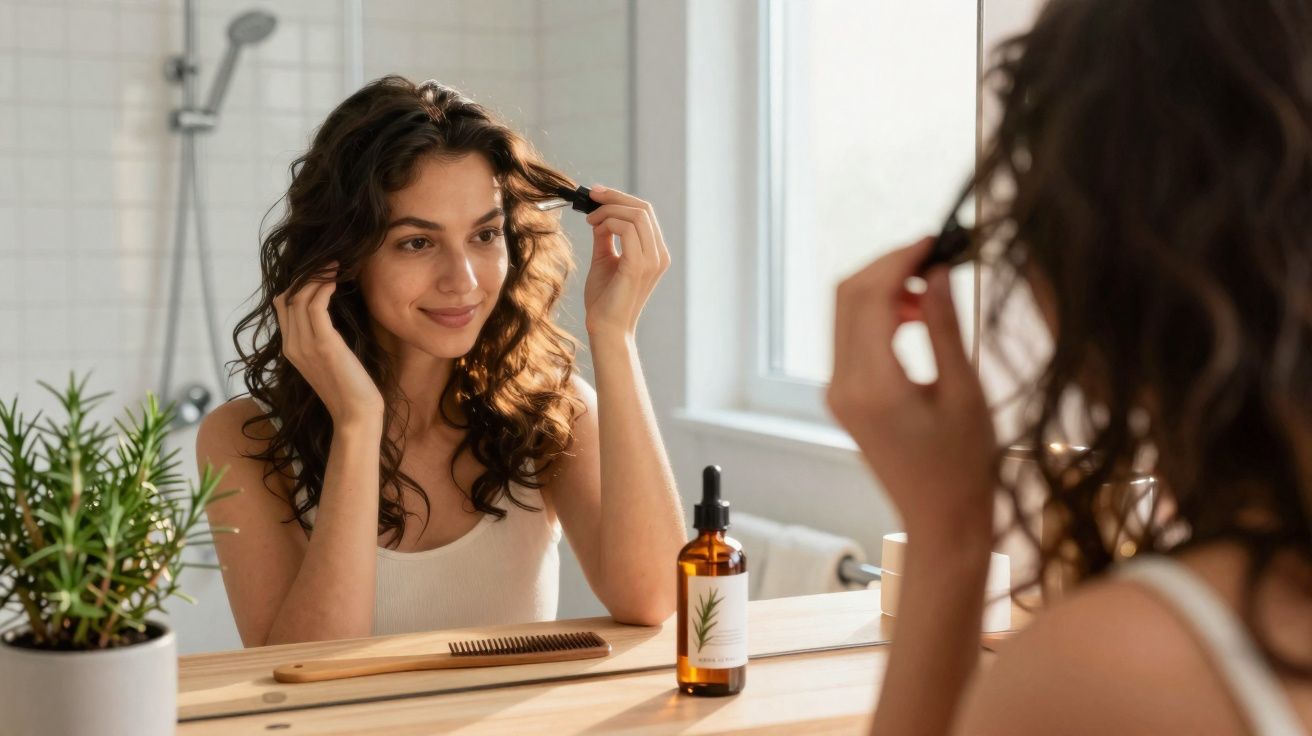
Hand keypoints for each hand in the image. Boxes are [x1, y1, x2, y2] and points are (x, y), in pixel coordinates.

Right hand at [273, 265, 384, 427]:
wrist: (356, 415)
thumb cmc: (350, 388)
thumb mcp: (330, 359)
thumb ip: (323, 338)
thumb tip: (328, 314)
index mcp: (291, 348)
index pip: (283, 304)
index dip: (299, 283)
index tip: (320, 270)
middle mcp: (292, 345)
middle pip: (288, 296)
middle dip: (307, 274)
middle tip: (329, 261)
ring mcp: (304, 345)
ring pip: (299, 297)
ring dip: (317, 276)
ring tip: (335, 264)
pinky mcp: (323, 345)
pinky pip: (315, 306)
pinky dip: (323, 287)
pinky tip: (336, 280)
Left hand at [581, 185, 670, 339]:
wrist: (605, 328)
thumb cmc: (604, 299)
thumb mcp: (604, 259)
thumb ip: (605, 236)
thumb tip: (600, 214)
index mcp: (655, 253)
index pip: (645, 213)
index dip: (620, 198)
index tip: (596, 194)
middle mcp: (659, 255)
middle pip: (643, 209)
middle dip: (614, 197)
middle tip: (591, 195)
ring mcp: (652, 260)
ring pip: (637, 214)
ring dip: (609, 210)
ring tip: (590, 220)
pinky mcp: (639, 265)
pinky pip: (628, 228)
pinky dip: (609, 221)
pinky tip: (595, 228)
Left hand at [827, 238, 995, 544]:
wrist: (941, 519)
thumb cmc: (964, 465)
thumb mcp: (964, 392)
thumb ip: (945, 327)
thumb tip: (936, 273)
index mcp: (872, 385)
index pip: (869, 296)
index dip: (898, 259)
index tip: (933, 241)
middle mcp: (843, 386)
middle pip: (847, 297)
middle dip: (887, 267)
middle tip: (933, 255)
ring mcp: (837, 393)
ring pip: (845, 314)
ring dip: (883, 290)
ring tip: (932, 289)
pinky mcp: (843, 398)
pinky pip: (851, 338)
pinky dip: (878, 316)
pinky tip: (916, 316)